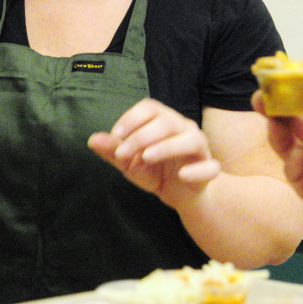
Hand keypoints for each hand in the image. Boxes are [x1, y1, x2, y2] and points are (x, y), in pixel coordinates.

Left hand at [88, 99, 220, 210]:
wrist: (181, 195)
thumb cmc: (155, 172)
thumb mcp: (129, 163)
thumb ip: (112, 151)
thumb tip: (92, 139)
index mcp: (165, 121)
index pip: (150, 108)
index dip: (131, 119)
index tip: (115, 136)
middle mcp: (184, 129)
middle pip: (167, 122)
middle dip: (141, 136)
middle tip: (121, 154)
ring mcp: (200, 148)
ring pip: (190, 139)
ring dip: (166, 147)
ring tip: (146, 158)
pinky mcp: (209, 169)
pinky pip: (210, 166)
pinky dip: (198, 170)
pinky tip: (182, 175)